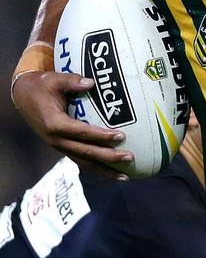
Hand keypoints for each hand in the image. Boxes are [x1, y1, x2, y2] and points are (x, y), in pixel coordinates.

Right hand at [12, 71, 132, 177]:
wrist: (24, 98)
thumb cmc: (41, 86)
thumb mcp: (54, 79)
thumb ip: (72, 81)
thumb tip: (91, 83)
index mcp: (54, 124)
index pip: (81, 132)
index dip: (101, 136)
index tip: (121, 136)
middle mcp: (56, 139)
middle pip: (85, 152)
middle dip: (108, 157)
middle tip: (130, 157)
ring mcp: (59, 146)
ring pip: (84, 162)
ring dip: (105, 170)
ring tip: (125, 177)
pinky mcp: (63, 147)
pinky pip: (81, 160)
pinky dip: (97, 168)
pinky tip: (113, 173)